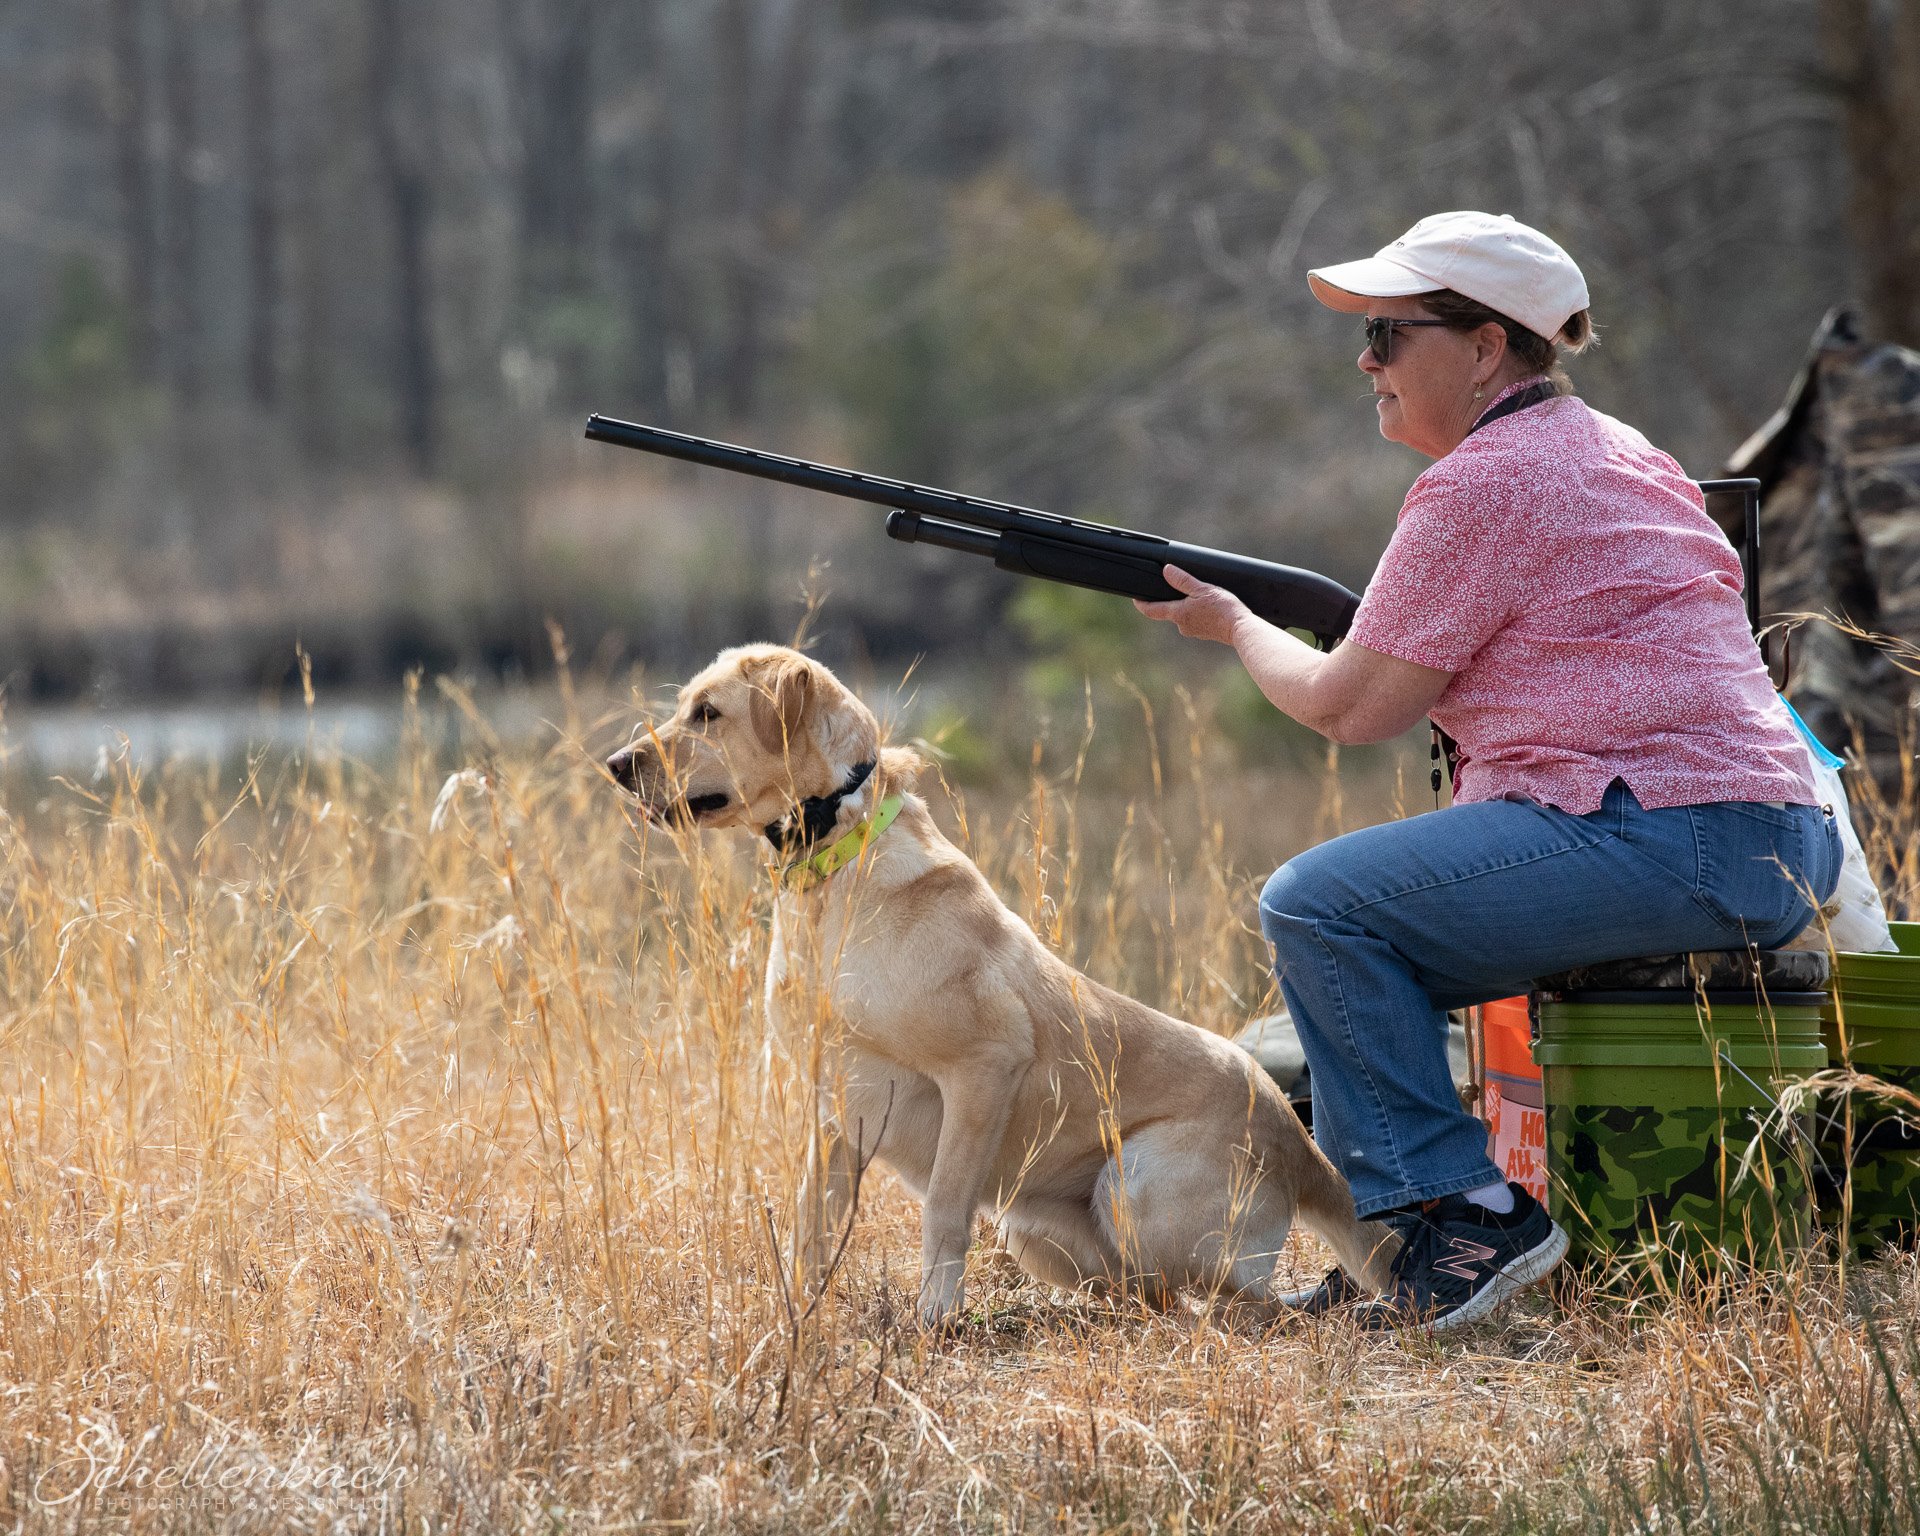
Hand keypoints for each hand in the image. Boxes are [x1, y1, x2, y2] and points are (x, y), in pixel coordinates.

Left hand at [1132, 564, 1250, 644]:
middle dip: (1171, 600)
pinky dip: (1198, 612)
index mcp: (1178, 614)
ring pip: (1183, 615)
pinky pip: (1195, 620)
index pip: (1152, 610)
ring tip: (1200, 596)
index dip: (1141, 604)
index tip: (1135, 599)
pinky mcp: (1204, 633)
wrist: (1241, 629)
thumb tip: (1166, 571)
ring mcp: (1193, 630)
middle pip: (1169, 611)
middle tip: (1176, 587)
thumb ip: (1183, 580)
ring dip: (1187, 605)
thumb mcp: (1202, 589)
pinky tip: (1209, 607)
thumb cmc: (1223, 609)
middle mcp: (1182, 625)